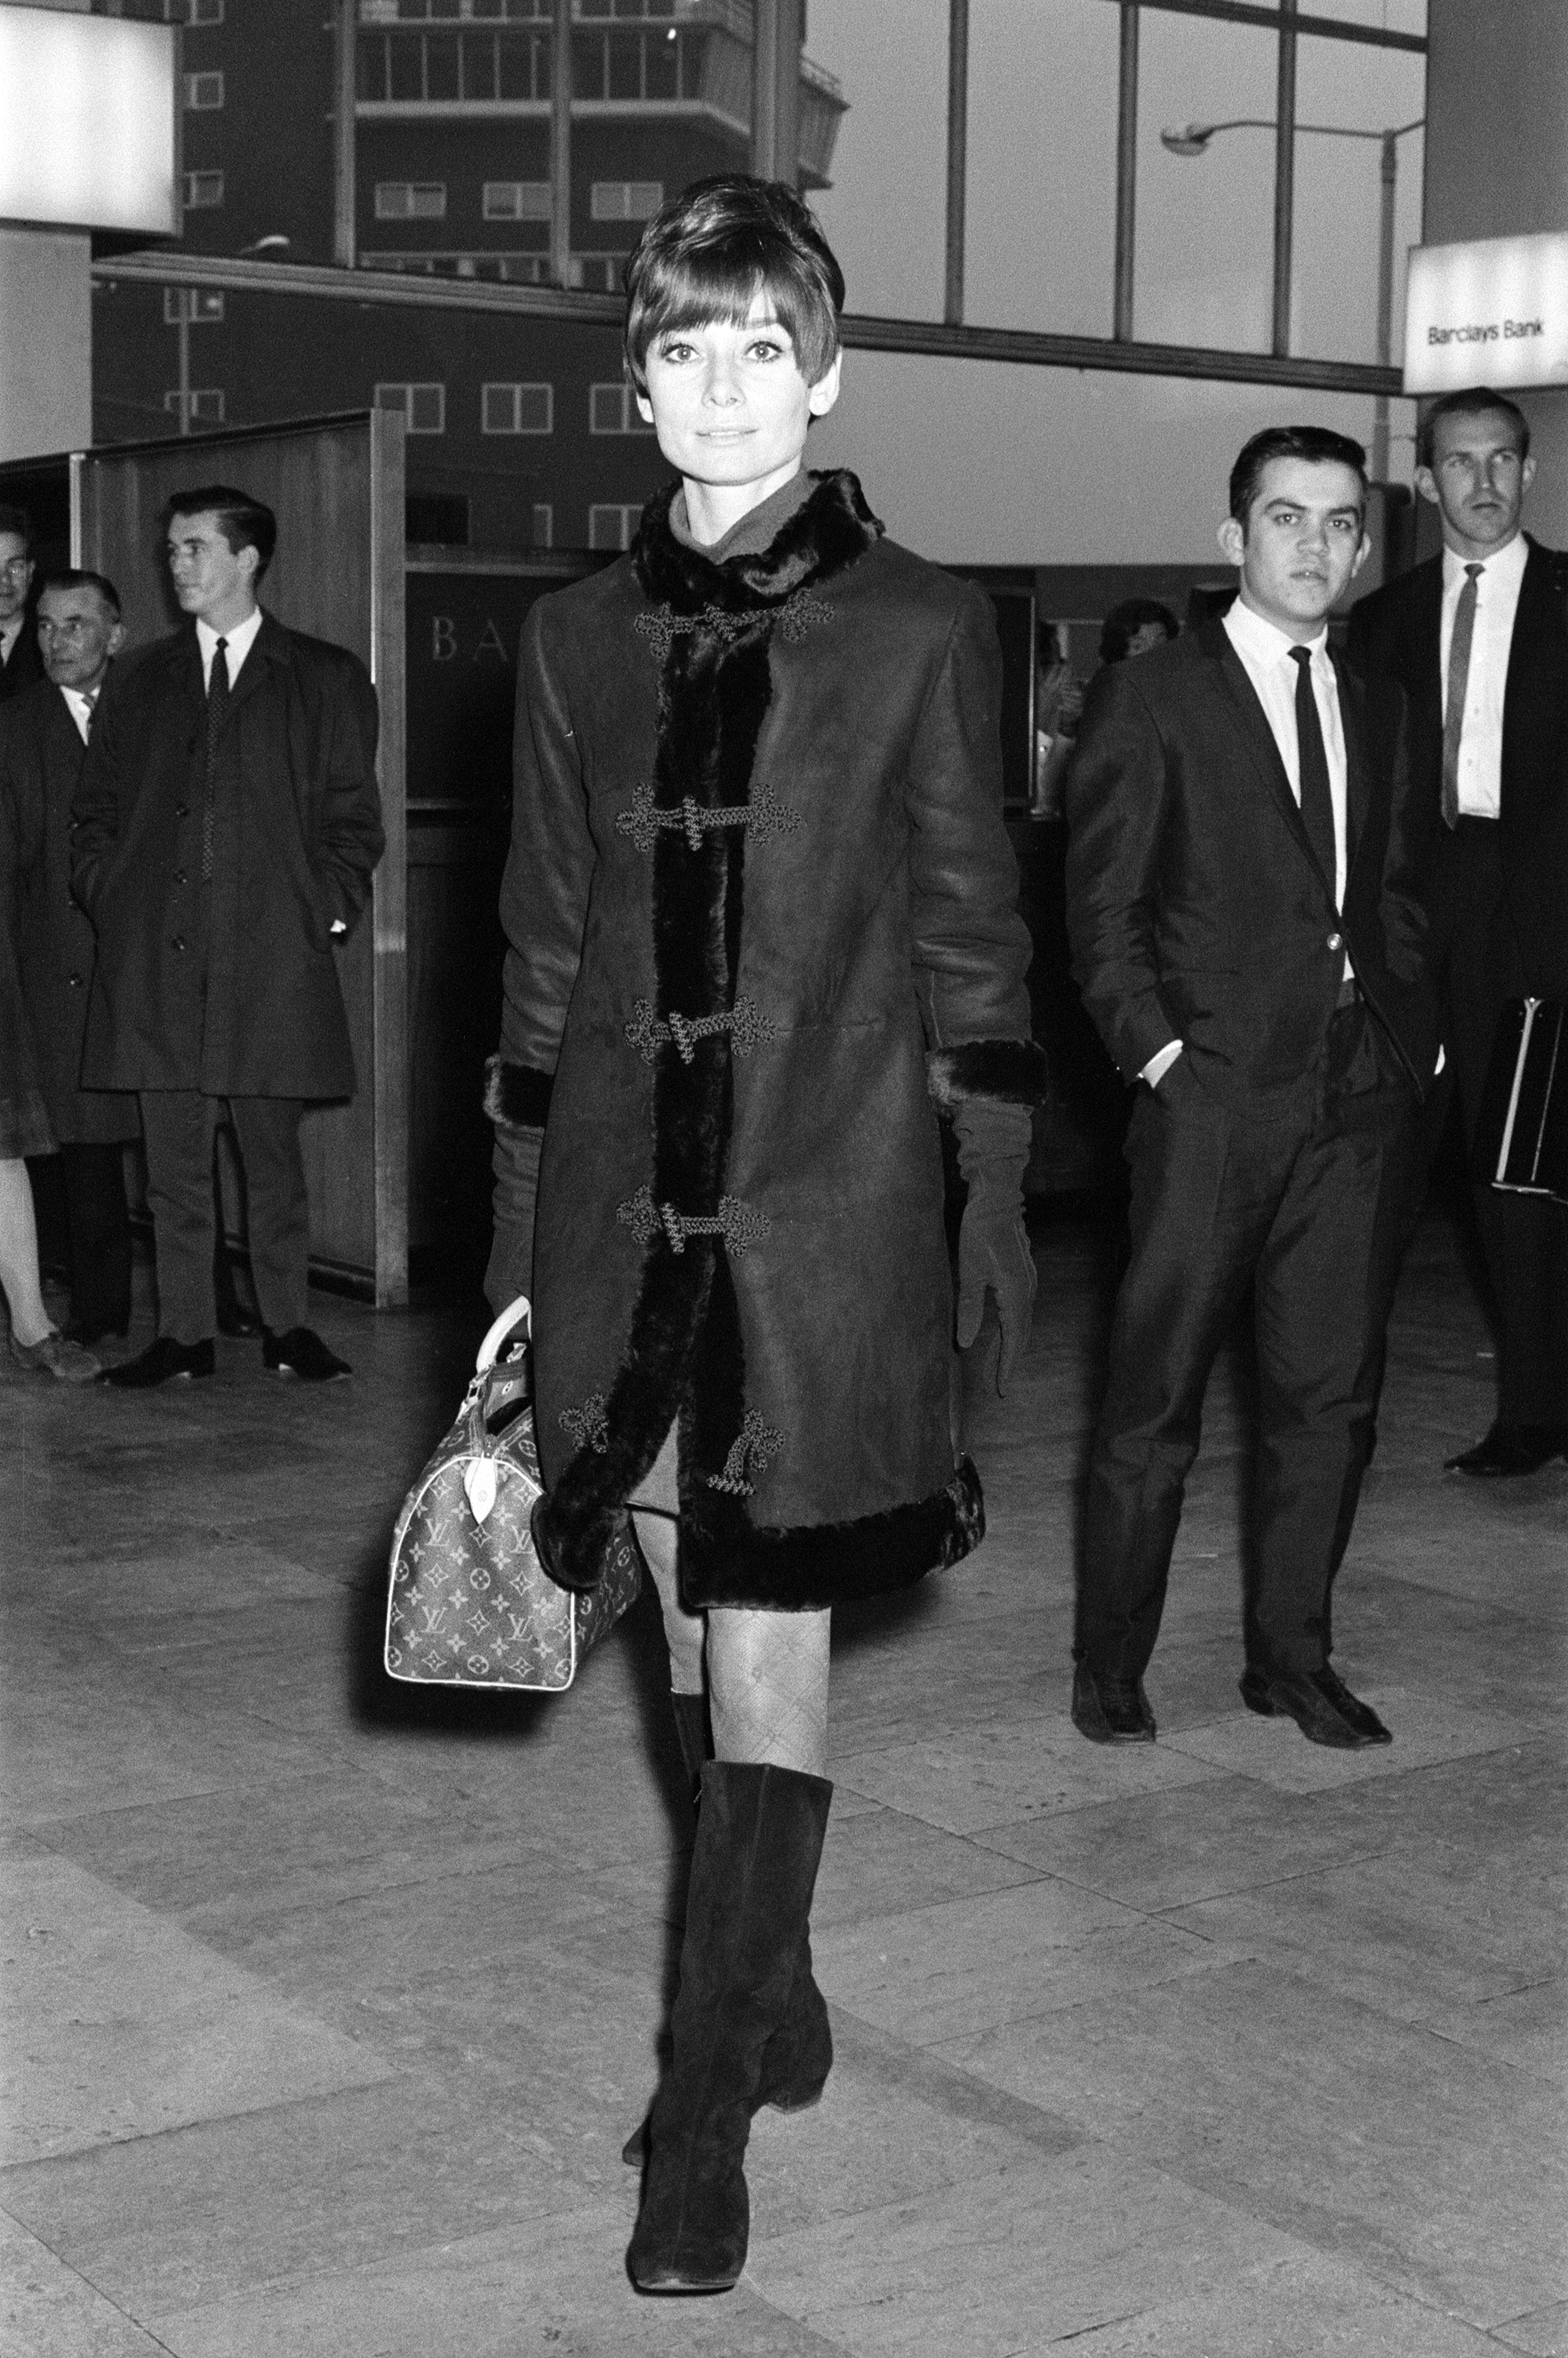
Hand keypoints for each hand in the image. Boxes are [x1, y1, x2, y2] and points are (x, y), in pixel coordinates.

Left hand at [956, 1186, 1036, 1392]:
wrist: (996, 1200)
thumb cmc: (979, 1232)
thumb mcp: (968, 1271)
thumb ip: (969, 1309)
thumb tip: (965, 1344)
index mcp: (1015, 1293)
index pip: (1013, 1339)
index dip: (1005, 1365)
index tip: (1001, 1389)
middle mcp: (1027, 1291)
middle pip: (1019, 1335)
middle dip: (1007, 1361)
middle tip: (996, 1387)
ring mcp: (1027, 1283)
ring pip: (1019, 1324)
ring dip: (1007, 1346)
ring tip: (994, 1367)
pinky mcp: (1022, 1277)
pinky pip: (1017, 1311)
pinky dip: (1009, 1328)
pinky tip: (999, 1335)